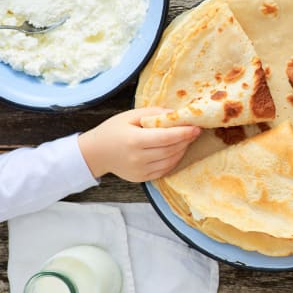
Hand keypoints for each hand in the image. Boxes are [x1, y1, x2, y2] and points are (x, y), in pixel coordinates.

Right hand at [78, 108, 200, 181]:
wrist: (96, 153)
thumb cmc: (113, 130)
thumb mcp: (130, 116)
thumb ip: (153, 113)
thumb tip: (175, 114)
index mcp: (134, 140)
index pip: (167, 138)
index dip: (184, 133)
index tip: (197, 127)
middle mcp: (138, 158)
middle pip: (171, 150)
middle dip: (186, 140)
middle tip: (195, 131)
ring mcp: (140, 170)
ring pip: (170, 161)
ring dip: (182, 150)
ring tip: (186, 140)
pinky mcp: (142, 178)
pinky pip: (165, 170)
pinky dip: (174, 160)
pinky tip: (176, 151)